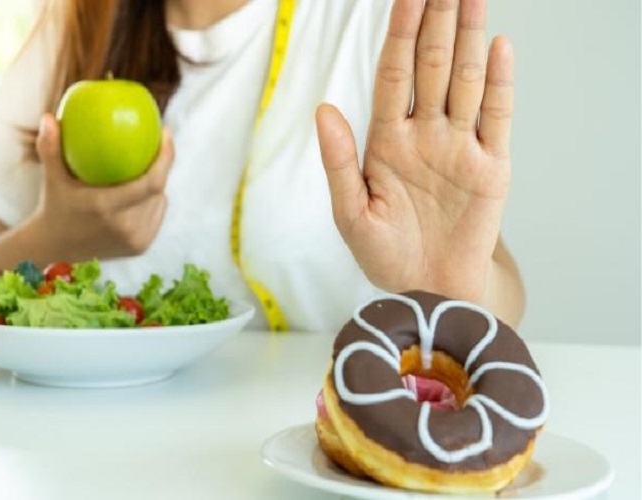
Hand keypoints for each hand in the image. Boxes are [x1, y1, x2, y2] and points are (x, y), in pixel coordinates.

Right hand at [27, 113, 173, 261]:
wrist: (55, 248)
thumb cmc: (54, 206)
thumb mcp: (51, 178)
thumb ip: (49, 148)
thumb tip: (48, 117)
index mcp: (107, 208)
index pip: (151, 183)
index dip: (166, 158)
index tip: (166, 133)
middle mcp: (125, 228)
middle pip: (158, 190)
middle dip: (162, 164)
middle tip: (158, 142)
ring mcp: (135, 241)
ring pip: (159, 202)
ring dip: (158, 183)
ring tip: (151, 162)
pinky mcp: (140, 247)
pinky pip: (155, 216)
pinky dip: (153, 201)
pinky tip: (147, 187)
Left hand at [316, 0, 512, 300]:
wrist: (426, 290)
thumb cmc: (384, 254)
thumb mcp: (351, 213)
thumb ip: (339, 161)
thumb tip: (324, 109)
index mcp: (387, 141)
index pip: (394, 75)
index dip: (399, 34)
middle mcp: (425, 135)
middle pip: (432, 66)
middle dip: (437, 22)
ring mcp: (460, 147)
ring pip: (465, 81)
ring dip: (469, 39)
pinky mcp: (491, 168)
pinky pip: (497, 118)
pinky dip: (500, 84)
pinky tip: (499, 47)